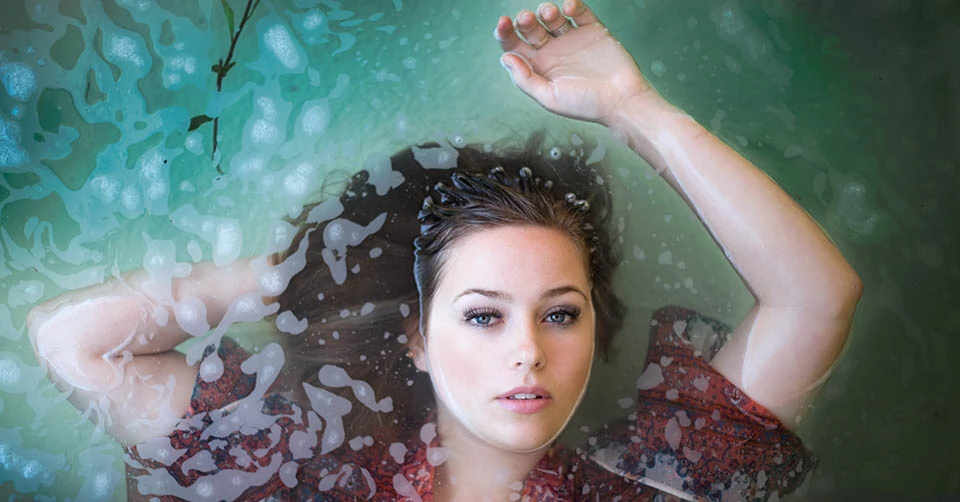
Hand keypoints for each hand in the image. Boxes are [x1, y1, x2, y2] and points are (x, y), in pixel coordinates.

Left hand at [495, 0, 659, 124]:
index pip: (515, 46)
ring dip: (547, 10)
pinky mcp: (592, 30)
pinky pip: (579, 12)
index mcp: (539, 68)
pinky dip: (573, 5)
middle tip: (526, 19)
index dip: (504, 33)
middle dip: (525, 20)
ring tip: (550, 13)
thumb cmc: (587, 104)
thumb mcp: (550, 98)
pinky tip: (569, 7)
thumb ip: (525, 80)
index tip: (503, 23)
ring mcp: (572, 39)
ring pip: (553, 17)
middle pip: (531, 29)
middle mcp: (553, 52)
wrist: (622, 100)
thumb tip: (506, 58)